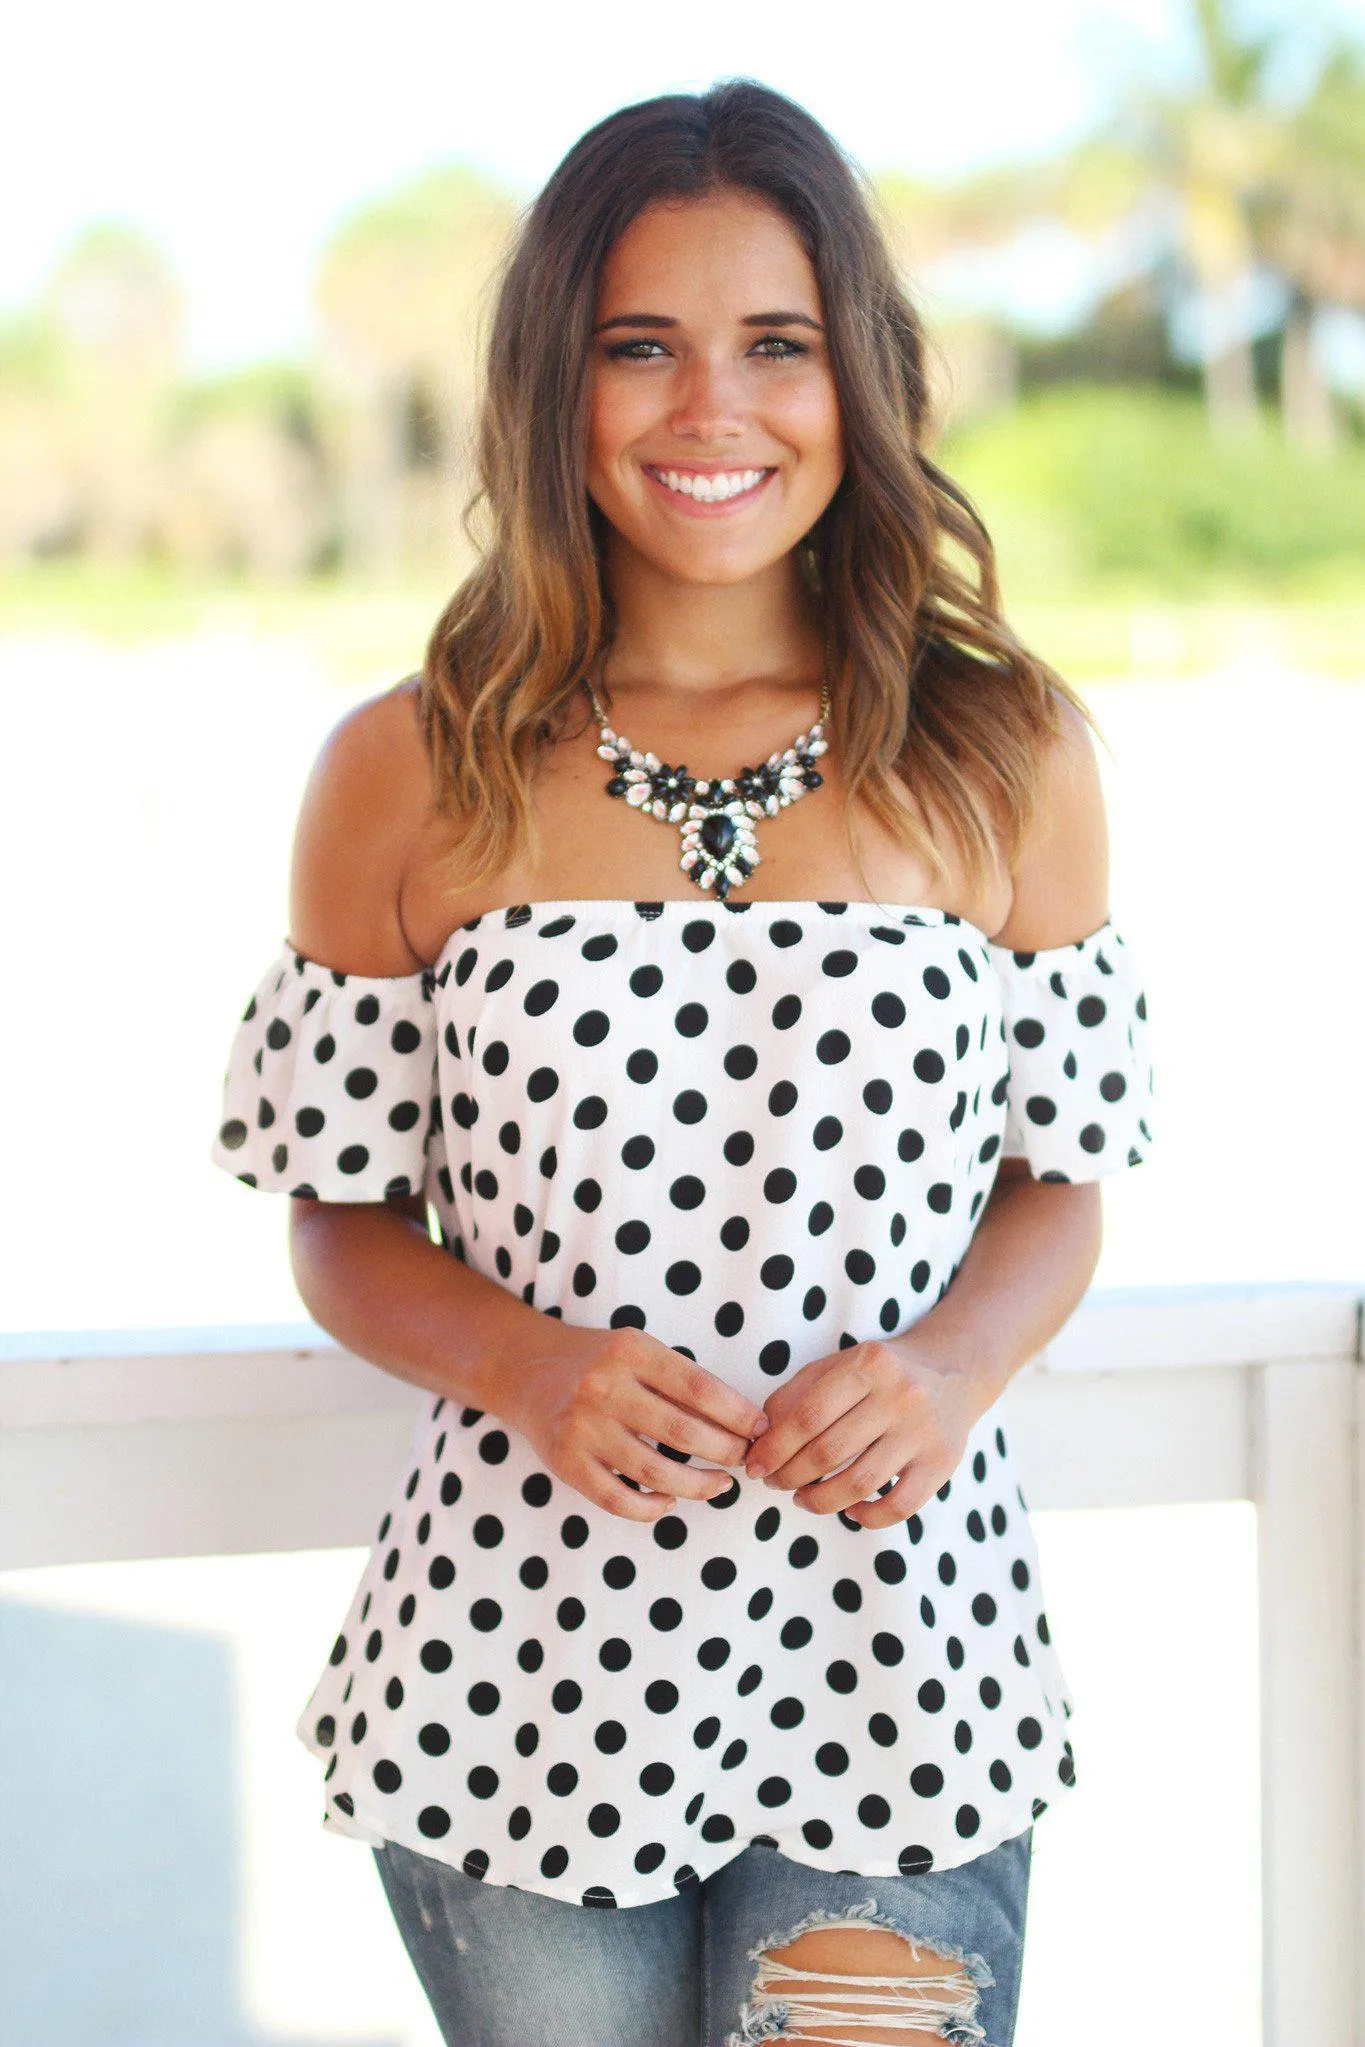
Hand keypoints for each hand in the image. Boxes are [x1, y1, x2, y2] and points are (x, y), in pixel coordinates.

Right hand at [498, 1322, 770, 1523]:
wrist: (525, 1369)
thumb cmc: (598, 1362)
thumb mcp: (637, 1350)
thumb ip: (680, 1379)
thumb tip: (742, 1421)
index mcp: (629, 1351)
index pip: (698, 1387)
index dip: (737, 1413)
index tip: (760, 1429)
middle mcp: (603, 1387)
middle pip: (682, 1431)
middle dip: (725, 1451)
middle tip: (746, 1460)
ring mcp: (581, 1427)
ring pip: (654, 1472)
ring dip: (697, 1485)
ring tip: (720, 1484)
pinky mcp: (565, 1462)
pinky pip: (617, 1499)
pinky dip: (652, 1508)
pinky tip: (671, 1502)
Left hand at [742, 1333, 981, 1529]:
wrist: (955, 1370)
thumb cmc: (882, 1372)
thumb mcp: (840, 1364)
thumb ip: (797, 1393)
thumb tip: (761, 1435)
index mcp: (868, 1365)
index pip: (808, 1416)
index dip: (774, 1447)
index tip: (755, 1465)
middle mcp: (900, 1396)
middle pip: (829, 1451)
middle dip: (790, 1475)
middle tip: (774, 1482)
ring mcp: (923, 1432)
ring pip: (860, 1483)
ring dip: (820, 1500)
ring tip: (802, 1498)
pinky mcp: (942, 1463)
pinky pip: (899, 1506)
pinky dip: (868, 1516)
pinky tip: (850, 1510)